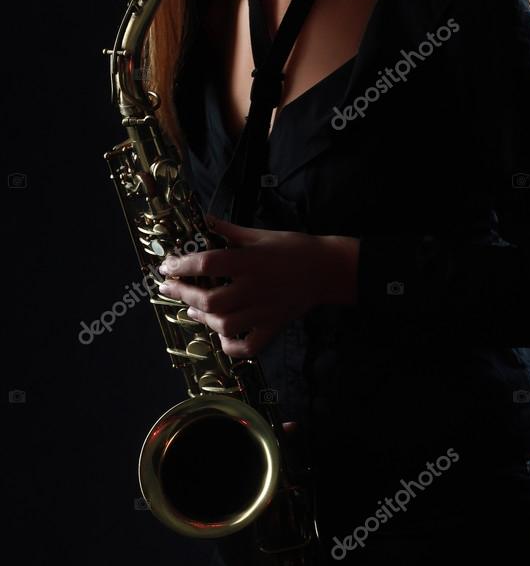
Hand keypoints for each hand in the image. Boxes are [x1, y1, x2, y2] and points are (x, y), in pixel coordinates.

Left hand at [157, 217, 358, 357]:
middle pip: (211, 299)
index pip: (208, 263)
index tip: (166, 265)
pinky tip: (222, 335)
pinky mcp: (273, 326)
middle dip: (184, 293)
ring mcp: (264, 310)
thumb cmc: (293, 247)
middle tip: (170, 287)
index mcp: (250, 261)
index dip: (182, 265)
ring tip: (193, 308)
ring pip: (225, 324)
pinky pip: (249, 346)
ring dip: (203, 318)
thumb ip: (229, 231)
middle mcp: (254, 287)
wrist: (327, 269)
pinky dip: (231, 346)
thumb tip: (203, 219)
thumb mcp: (260, 234)